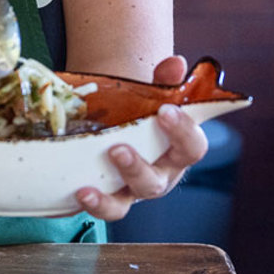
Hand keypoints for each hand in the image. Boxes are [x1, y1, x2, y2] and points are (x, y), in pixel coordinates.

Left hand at [74, 54, 208, 221]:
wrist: (120, 129)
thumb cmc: (142, 114)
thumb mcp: (152, 95)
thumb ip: (164, 80)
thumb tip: (176, 64)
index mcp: (176, 151)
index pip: (193, 147)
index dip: (183, 131)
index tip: (166, 110)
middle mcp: (159, 174)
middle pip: (157, 181)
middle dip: (137, 167)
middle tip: (118, 149)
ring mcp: (133, 190)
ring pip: (127, 201)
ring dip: (111, 195)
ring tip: (90, 184)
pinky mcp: (110, 199)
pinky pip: (107, 209)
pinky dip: (95, 204)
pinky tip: (80, 192)